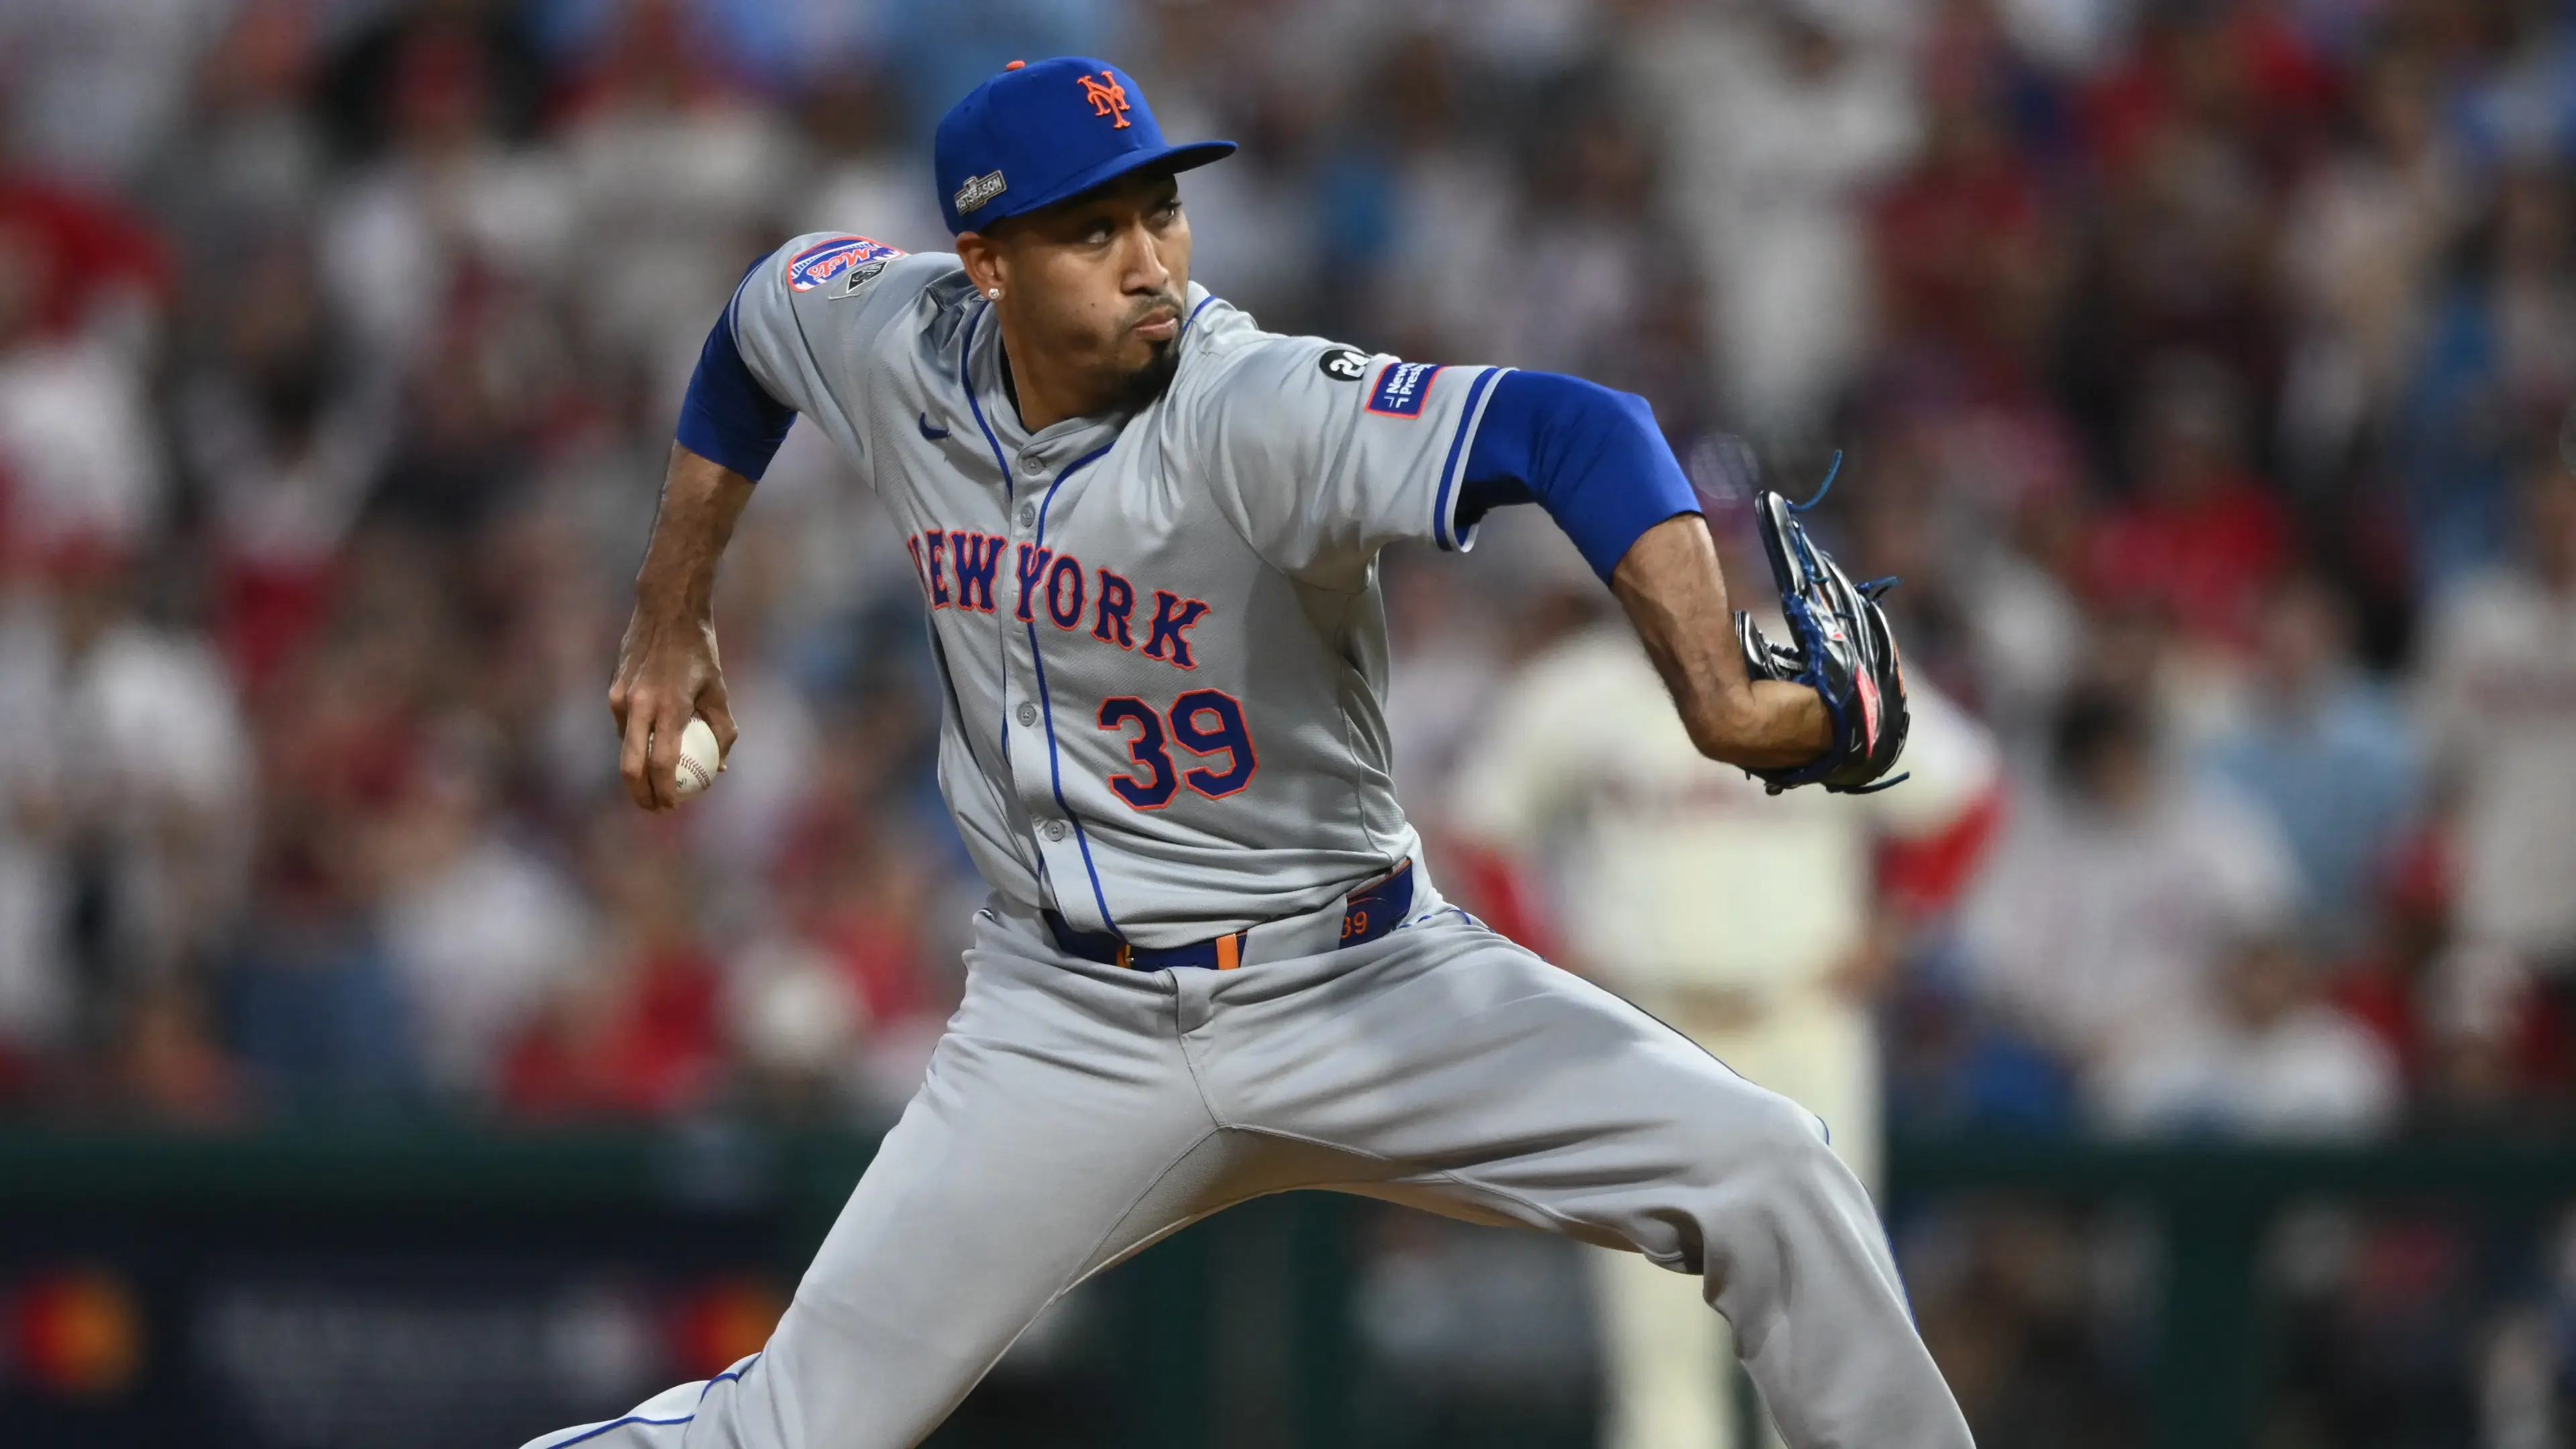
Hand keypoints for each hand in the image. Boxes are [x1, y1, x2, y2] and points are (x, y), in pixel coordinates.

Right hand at [608, 605, 737, 810]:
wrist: (665, 610)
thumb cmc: (700, 651)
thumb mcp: (718, 690)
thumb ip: (722, 730)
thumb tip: (719, 767)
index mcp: (670, 707)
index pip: (661, 764)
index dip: (665, 792)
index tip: (673, 807)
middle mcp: (640, 705)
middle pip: (630, 767)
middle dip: (640, 795)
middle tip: (655, 808)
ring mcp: (621, 698)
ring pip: (626, 747)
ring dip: (639, 768)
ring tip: (658, 780)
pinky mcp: (612, 691)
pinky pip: (624, 726)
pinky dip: (638, 739)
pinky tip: (653, 739)